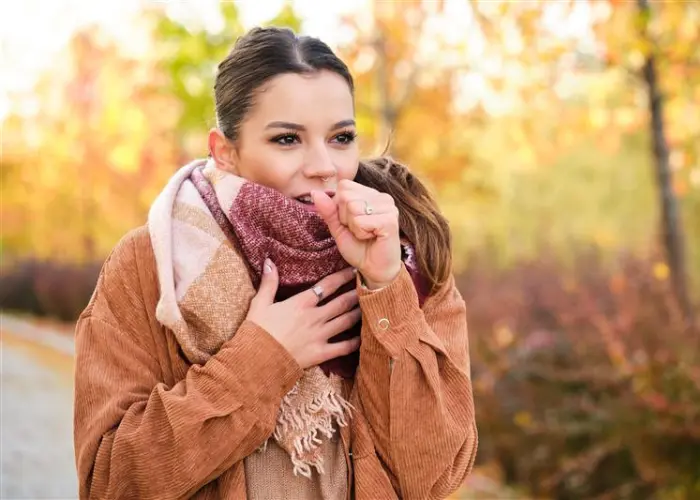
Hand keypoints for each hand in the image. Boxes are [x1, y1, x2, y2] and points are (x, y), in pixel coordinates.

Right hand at [246, 260, 360, 369]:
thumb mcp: (260, 303)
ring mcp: (320, 335)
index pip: (327, 285)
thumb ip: (269, 282)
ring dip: (358, 313)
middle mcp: (314, 317)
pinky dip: (355, 342)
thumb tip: (268, 261)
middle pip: (341, 302)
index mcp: (301, 303)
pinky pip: (344, 347)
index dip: (342, 276)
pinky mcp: (321, 353)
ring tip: (370, 306)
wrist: (257, 360)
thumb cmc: (257, 331)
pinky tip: (364, 337)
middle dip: (356, 293)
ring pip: (346, 321)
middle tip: (370, 286)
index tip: (353, 270)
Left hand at [312, 180, 401, 289]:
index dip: (340, 207)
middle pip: (346, 196)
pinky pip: (361, 221)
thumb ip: (328, 210)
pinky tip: (372, 237)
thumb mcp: (338, 227)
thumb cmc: (359, 247)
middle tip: (360, 230)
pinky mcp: (390, 220)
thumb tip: (314, 192)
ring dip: (354, 227)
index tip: (352, 222)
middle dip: (346, 218)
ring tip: (366, 234)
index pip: (343, 186)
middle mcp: (381, 197)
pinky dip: (361, 233)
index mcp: (370, 194)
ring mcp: (388, 207)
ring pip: (353, 207)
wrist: (374, 269)